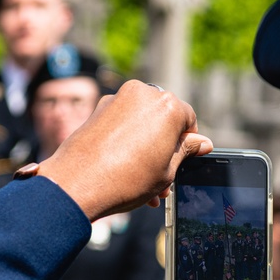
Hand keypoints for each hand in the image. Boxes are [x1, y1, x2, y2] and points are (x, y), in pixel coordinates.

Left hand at [37, 80, 212, 220]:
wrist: (77, 184)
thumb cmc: (126, 180)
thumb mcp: (166, 171)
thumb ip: (185, 152)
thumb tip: (202, 143)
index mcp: (168, 107)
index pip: (189, 121)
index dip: (187, 145)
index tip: (182, 162)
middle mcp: (143, 94)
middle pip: (164, 120)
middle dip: (165, 148)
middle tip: (162, 177)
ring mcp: (117, 98)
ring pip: (141, 122)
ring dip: (146, 147)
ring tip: (142, 181)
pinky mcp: (98, 108)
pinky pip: (122, 123)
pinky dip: (127, 141)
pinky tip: (123, 168)